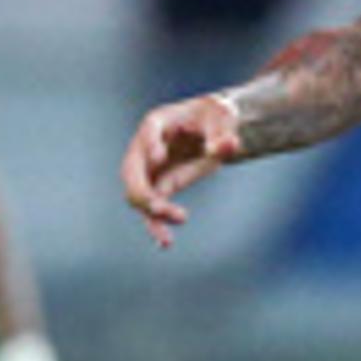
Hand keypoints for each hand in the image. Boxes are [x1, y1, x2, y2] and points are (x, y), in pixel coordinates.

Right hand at [119, 91, 245, 247]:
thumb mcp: (223, 118)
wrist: (215, 129)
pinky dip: (156, 224)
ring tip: (170, 232)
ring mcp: (150, 168)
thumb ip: (223, 133)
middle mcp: (147, 146)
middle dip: (141, 190)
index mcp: (160, 121)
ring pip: (138, 194)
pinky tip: (165, 243)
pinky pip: (152, 207)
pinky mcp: (160, 185)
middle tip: (157, 207)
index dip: (150, 144)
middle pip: (132, 169)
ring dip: (150, 213)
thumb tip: (229, 146)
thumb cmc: (215, 117)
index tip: (159, 157)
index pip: (149, 130)